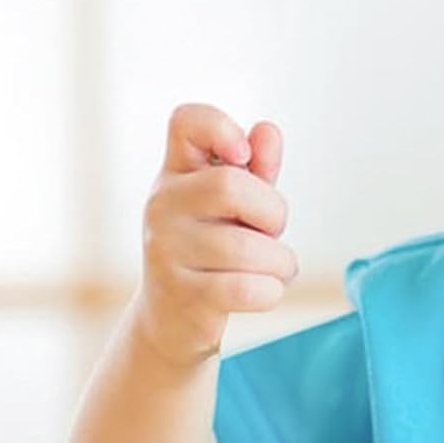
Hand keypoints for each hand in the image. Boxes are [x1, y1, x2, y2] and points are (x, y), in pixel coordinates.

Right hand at [138, 102, 295, 367]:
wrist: (173, 321)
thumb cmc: (213, 253)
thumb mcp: (236, 208)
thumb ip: (256, 171)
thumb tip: (268, 131)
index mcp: (177, 173)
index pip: (185, 121)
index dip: (220, 127)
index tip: (242, 155)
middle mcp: (162, 204)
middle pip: (231, 186)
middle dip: (273, 212)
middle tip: (270, 232)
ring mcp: (166, 250)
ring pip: (249, 248)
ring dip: (280, 262)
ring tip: (273, 269)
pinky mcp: (183, 295)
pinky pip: (249, 288)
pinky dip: (272, 291)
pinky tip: (263, 291)